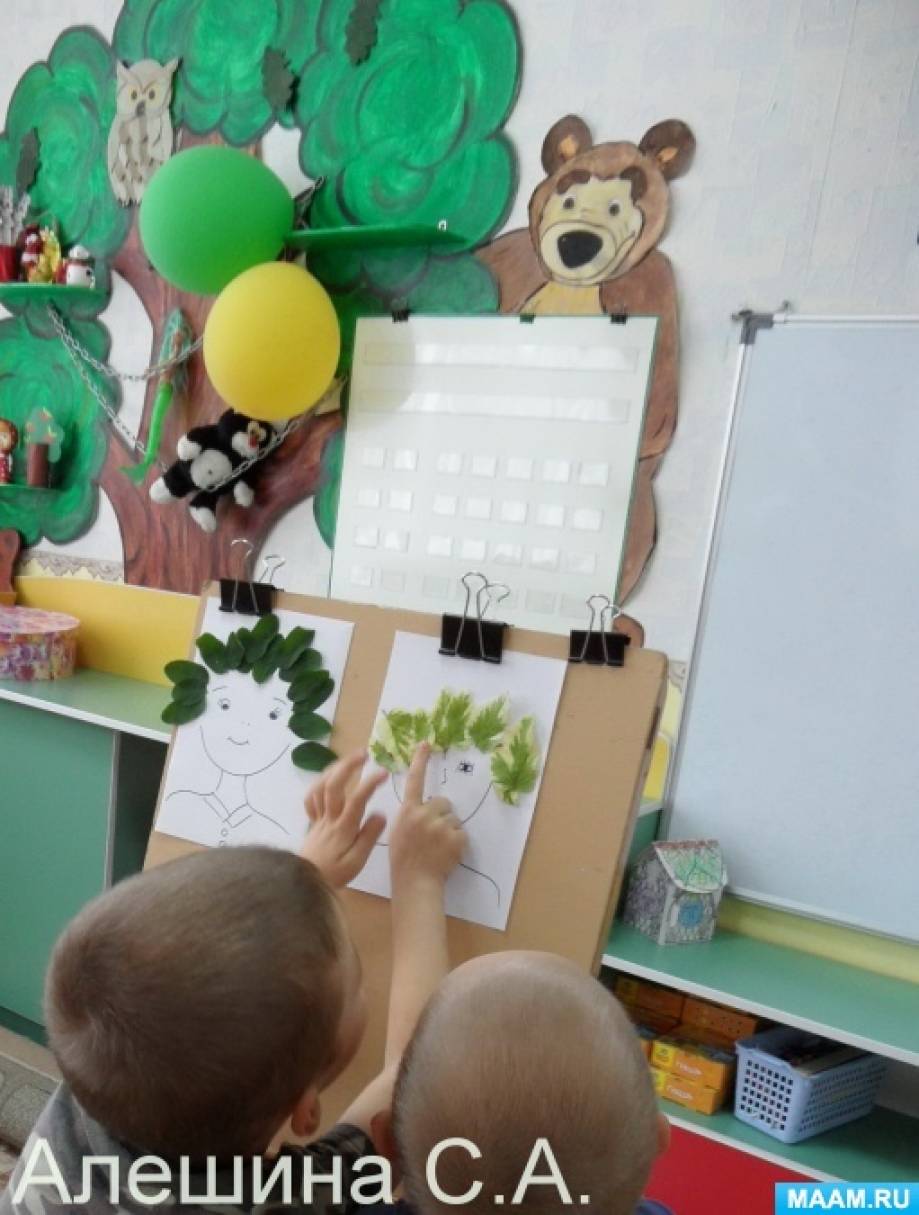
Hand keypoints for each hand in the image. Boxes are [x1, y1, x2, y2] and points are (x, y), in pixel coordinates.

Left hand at [301, 751, 387, 886]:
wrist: (305, 882)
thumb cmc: (335, 873)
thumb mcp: (357, 861)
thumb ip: (369, 836)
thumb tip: (381, 814)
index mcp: (343, 827)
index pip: (357, 800)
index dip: (369, 783)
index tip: (384, 772)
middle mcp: (329, 818)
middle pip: (334, 785)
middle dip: (348, 766)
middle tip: (364, 753)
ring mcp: (318, 818)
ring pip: (320, 787)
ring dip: (333, 769)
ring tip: (348, 760)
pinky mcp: (312, 821)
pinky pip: (311, 798)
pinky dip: (318, 784)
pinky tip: (328, 779)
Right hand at [389, 744, 466, 890]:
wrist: (415, 882)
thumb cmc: (404, 858)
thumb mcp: (398, 830)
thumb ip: (410, 814)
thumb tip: (423, 806)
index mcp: (407, 811)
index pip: (414, 780)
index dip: (420, 761)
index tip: (426, 743)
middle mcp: (424, 814)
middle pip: (442, 802)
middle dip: (441, 814)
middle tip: (432, 834)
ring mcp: (441, 826)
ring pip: (453, 818)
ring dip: (449, 829)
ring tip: (438, 846)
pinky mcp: (456, 837)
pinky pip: (461, 832)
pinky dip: (457, 842)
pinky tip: (446, 853)